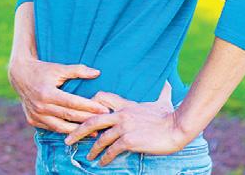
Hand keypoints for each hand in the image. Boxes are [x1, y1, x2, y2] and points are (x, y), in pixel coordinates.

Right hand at [8, 57, 110, 132]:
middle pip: (69, 116)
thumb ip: (78, 70)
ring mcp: (36, 116)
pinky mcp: (33, 121)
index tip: (104, 109)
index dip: (89, 107)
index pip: (73, 102)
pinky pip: (52, 128)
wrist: (20, 75)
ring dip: (77, 131)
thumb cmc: (42, 69)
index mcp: (47, 93)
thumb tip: (97, 73)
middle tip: (103, 121)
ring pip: (60, 127)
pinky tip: (77, 132)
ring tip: (93, 132)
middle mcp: (40, 107)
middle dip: (87, 119)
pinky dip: (65, 130)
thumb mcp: (59, 68)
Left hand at [64, 81, 185, 165]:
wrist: (176, 127)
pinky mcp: (129, 140)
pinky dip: (105, 157)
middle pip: (93, 119)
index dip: (90, 106)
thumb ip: (162, 91)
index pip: (101, 100)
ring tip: (87, 155)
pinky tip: (102, 162)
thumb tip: (168, 82)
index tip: (82, 115)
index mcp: (126, 104)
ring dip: (92, 148)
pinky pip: (111, 150)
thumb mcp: (162, 100)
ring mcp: (124, 127)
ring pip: (101, 137)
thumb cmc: (169, 115)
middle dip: (78, 129)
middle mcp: (122, 114)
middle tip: (68, 138)